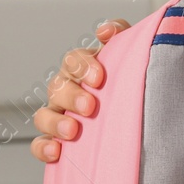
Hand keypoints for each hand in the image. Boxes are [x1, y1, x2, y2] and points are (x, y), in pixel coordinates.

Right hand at [30, 19, 128, 162]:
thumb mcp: (132, 54)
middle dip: (72, 96)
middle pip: (57, 87)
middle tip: (89, 106)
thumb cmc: (131, 82)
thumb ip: (120, 33)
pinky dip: (43, 147)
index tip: (98, 78)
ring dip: (55, 122)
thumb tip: (105, 31)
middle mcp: (67, 91)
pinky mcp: (57, 141)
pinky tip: (55, 151)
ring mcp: (60, 116)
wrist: (143, 120)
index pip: (74, 60)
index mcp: (83, 70)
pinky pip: (40, 144)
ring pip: (43, 115)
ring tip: (72, 131)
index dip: (83, 66)